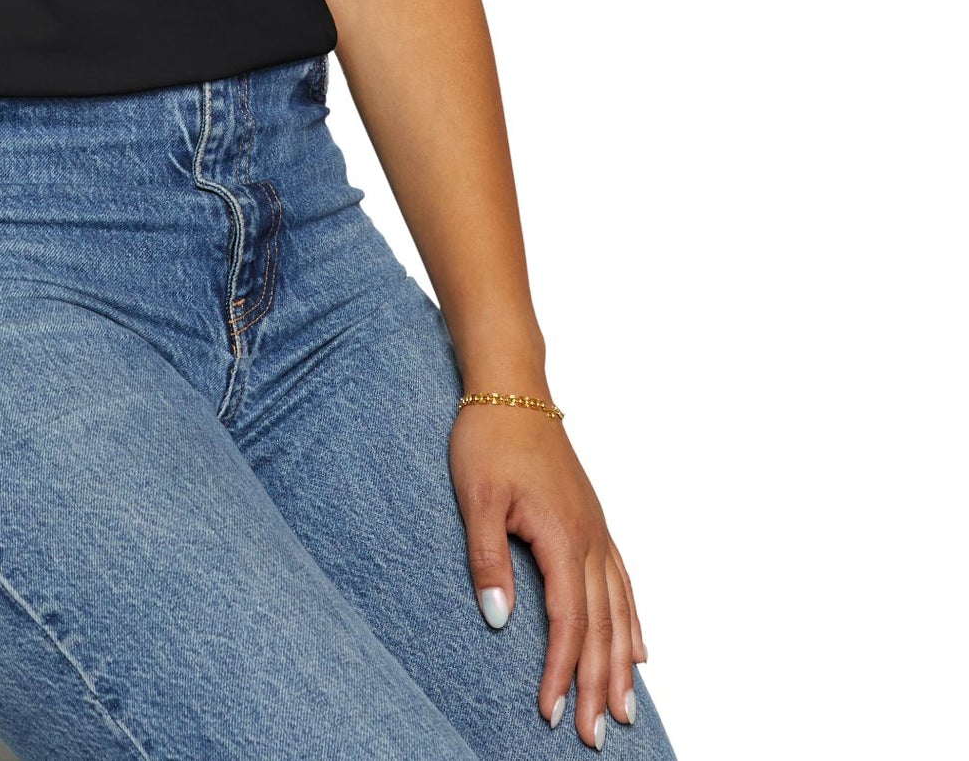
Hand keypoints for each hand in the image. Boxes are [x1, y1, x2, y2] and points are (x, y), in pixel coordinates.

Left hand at [449, 401, 646, 747]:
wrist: (512, 388)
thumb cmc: (488, 439)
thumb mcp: (476, 498)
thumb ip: (487, 559)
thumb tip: (497, 621)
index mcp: (563, 538)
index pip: (567, 622)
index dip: (560, 671)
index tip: (550, 712)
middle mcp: (590, 540)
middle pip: (601, 627)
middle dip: (598, 685)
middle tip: (597, 736)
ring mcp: (597, 530)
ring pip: (619, 611)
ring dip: (621, 664)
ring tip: (624, 710)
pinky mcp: (594, 521)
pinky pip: (622, 583)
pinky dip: (633, 621)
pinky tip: (639, 648)